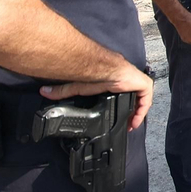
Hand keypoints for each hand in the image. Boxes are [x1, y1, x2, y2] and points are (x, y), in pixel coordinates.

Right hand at [40, 63, 154, 130]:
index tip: (119, 120)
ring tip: (131, 125)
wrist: (102, 67)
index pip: (121, 93)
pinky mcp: (142, 84)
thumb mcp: (77, 87)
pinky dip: (142, 111)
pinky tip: (135, 121)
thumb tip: (44, 92)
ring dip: (138, 112)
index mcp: (115, 81)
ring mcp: (136, 81)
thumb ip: (62, 90)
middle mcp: (127, 81)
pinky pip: (146, 99)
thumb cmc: (91, 73)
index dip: (122, 107)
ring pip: (141, 99)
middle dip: (131, 111)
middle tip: (126, 125)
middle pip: (133, 97)